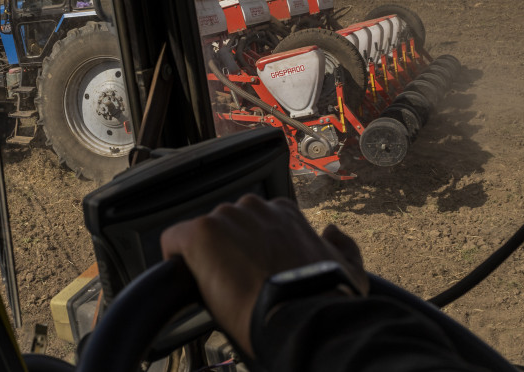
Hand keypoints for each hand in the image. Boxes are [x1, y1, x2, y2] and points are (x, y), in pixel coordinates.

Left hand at [159, 194, 368, 356]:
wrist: (302, 316)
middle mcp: (254, 208)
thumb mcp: (349, 270)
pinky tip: (189, 283)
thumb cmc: (324, 298)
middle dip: (227, 255)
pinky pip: (173, 242)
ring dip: (205, 261)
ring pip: (201, 239)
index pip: (255, 223)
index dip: (251, 251)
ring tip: (219, 291)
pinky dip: (176, 262)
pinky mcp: (200, 233)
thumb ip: (342, 245)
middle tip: (237, 286)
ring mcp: (225, 217)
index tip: (255, 273)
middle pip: (225, 229)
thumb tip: (331, 233)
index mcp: (284, 212)